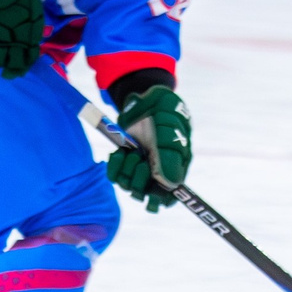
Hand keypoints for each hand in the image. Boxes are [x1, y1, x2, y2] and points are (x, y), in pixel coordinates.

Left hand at [106, 83, 190, 211]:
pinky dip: (114, 167)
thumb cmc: (164, 107)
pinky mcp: (126, 163)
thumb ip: (171, 151)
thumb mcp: (170, 123)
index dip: (159, 196)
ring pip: (131, 188)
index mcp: (178, 165)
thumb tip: (171, 183)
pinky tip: (118, 153)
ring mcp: (142, 168)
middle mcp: (160, 171)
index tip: (150, 176)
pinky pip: (116, 177)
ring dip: (126, 173)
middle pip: (148, 196)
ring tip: (130, 152)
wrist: (145, 94)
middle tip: (138, 157)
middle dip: (140, 180)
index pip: (169, 196)